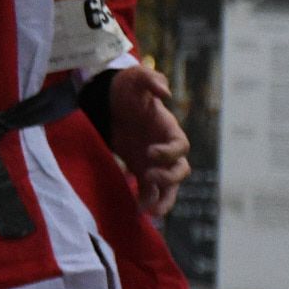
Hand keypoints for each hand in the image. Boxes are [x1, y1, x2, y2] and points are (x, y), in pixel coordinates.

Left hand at [108, 66, 189, 217]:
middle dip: (169, 178)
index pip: (180, 146)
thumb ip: (151, 80)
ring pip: (168, 187)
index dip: (169, 152)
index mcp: (168, 129)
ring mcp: (154, 161)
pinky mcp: (140, 168)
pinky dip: (145, 200)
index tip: (150, 152)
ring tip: (151, 212)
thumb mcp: (137, 77)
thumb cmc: (126, 87)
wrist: (109, 98)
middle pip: (180, 171)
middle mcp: (165, 148)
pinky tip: (138, 210)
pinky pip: (148, 190)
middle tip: (149, 177)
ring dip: (163, 200)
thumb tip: (166, 93)